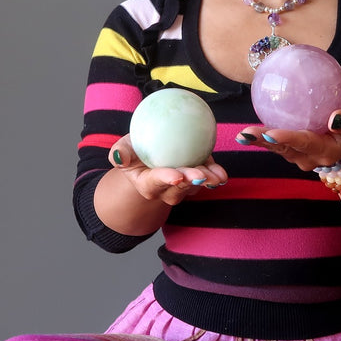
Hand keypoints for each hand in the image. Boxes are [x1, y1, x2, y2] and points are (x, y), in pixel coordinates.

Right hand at [108, 134, 227, 205]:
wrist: (150, 157)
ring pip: (196, 186)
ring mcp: (184, 187)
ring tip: (218, 176)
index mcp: (147, 184)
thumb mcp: (124, 150)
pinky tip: (222, 172)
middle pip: (180, 188)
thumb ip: (120, 153)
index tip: (175, 176)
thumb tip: (118, 157)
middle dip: (190, 182)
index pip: (156, 182)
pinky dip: (216, 174)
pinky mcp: (198, 177)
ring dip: (208, 181)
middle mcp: (167, 190)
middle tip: (200, 175)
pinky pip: (208, 177)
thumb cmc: (135, 152)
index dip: (166, 179)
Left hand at [235, 102, 340, 170]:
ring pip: (276, 149)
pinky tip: (246, 133)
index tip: (272, 134)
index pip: (305, 142)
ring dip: (259, 142)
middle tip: (246, 134)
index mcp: (326, 151)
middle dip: (264, 141)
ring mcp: (298, 157)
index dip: (288, 138)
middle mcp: (309, 158)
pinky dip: (262, 138)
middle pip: (284, 148)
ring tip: (242, 135)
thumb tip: (334, 117)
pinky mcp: (290, 151)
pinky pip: (274, 144)